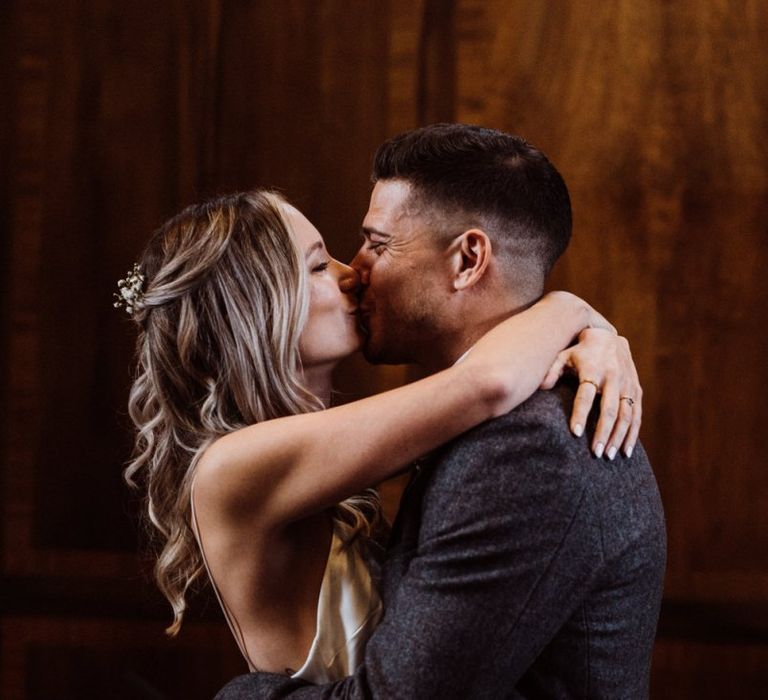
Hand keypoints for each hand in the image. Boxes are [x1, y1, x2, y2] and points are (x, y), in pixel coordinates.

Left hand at [540, 328, 641, 458]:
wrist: (608, 337)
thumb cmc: (579, 351)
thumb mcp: (563, 355)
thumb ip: (551, 370)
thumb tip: (540, 387)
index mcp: (593, 369)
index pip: (586, 395)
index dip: (581, 413)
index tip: (576, 433)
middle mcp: (613, 377)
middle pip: (609, 409)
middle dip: (603, 432)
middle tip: (595, 453)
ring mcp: (627, 384)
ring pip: (625, 415)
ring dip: (618, 437)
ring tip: (608, 456)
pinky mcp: (636, 389)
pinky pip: (636, 415)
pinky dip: (632, 434)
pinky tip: (625, 451)